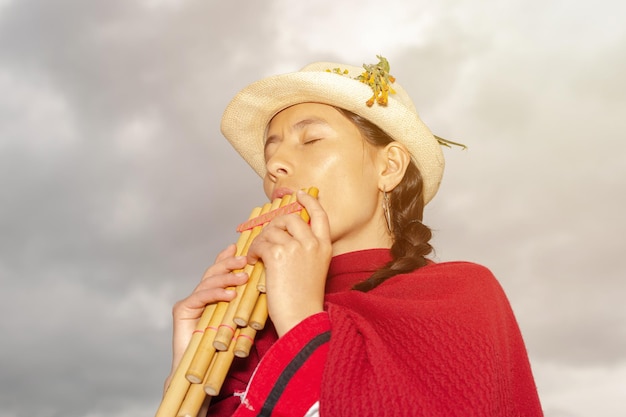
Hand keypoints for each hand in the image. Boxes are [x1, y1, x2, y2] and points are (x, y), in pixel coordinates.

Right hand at [166, 244, 247, 387]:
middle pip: (214, 272)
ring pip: (208, 281)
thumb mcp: (242, 320)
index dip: (229, 257)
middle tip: (246, 259)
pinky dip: (216, 294)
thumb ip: (248, 303)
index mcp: (213, 296)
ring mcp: (190, 301)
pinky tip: (230, 294)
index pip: (221, 271)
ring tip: (243, 277)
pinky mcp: (182, 310)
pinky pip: (200, 296)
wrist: (202, 372)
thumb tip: (266, 286)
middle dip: (230, 263)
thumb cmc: (225, 349)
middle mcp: (200, 295)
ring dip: (227, 278)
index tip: (241, 246)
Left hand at [247, 190, 331, 336]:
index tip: (300, 194)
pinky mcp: (278, 255)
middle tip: (267, 238)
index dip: (309, 201)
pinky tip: (253, 261)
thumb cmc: (305, 299)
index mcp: (324, 246)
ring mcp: (296, 247)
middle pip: (290, 218)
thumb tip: (285, 235)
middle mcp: (312, 243)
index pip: (319, 214)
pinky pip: (261, 243)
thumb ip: (306, 250)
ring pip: (272, 230)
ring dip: (261, 241)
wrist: (301, 317)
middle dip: (275, 225)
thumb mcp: (315, 269)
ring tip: (257, 255)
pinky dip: (253, 251)